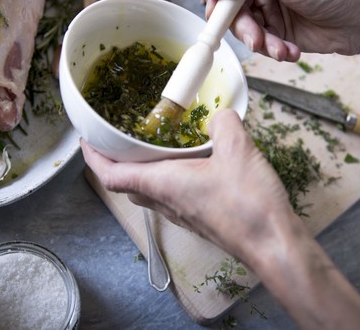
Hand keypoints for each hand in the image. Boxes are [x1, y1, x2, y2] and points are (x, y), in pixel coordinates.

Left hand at [80, 109, 294, 260]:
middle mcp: (167, 202)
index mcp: (164, 185)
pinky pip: (174, 195)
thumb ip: (223, 123)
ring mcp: (184, 213)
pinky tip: (192, 160)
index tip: (86, 139)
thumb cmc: (249, 205)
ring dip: (144, 169)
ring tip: (153, 144)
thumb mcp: (237, 149)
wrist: (273, 245)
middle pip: (128, 183)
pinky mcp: (201, 217)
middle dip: (117, 161)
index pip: (112, 175)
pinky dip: (170, 176)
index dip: (93, 157)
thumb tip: (218, 115)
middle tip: (119, 136)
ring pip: (151, 190)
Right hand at [198, 0, 359, 60]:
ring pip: (240, 28)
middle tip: (254, 37)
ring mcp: (264, 9)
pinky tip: (289, 51)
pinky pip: (258, 44)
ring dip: (259, 41)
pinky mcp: (274, 32)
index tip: (220, 3)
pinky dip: (272, 49)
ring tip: (280, 47)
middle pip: (224, 4)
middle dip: (239, 24)